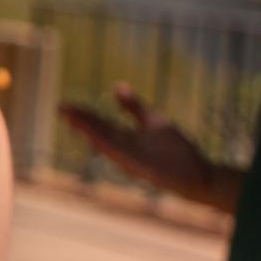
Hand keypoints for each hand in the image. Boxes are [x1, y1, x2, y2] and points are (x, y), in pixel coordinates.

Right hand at [59, 84, 231, 209]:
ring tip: (74, 120)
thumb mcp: (153, 122)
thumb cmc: (175, 151)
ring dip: (90, 132)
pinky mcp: (144, 168)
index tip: (64, 105)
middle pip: (99, 131)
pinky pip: (123, 157)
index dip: (82, 114)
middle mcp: (125, 148)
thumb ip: (133, 107)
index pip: (99, 123)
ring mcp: (133, 159)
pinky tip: (98, 139)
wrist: (197, 175)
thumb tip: (117, 86)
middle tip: (62, 108)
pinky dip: (110, 148)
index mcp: (125, 137)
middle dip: (81, 120)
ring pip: (107, 143)